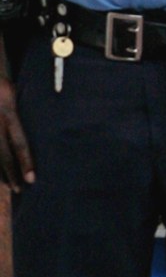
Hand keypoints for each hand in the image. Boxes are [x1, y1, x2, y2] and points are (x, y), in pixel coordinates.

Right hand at [0, 75, 34, 192]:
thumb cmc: (5, 87)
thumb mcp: (18, 93)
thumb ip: (27, 112)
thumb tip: (49, 129)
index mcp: (9, 110)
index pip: (18, 141)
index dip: (25, 161)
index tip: (31, 179)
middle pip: (3, 153)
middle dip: (11, 173)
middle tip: (20, 189)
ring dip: (1, 172)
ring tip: (10, 186)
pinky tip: (1, 176)